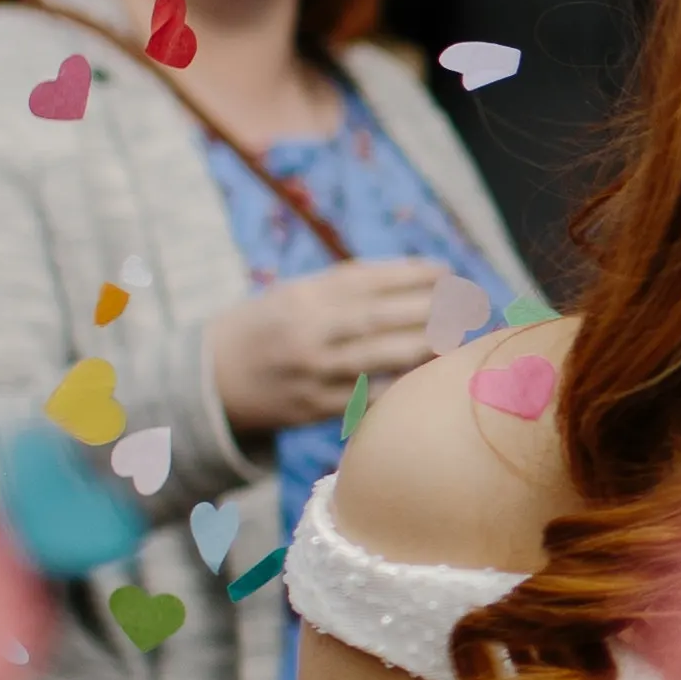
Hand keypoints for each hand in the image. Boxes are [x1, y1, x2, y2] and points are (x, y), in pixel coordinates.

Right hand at [206, 258, 462, 435]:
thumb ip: (350, 283)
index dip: (416, 274)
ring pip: (387, 359)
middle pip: (386, 318)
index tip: (447, 271)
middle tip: (468, 306)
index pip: (372, 279)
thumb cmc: (270, 326)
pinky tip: (430, 377)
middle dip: (434, 309)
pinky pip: (373, 396)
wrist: (212, 380)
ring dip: (430, 348)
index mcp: (306, 296)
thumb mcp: (297, 293)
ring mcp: (315, 372)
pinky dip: (405, 385)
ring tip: (457, 339)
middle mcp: (311, 332)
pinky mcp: (317, 408)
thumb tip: (422, 273)